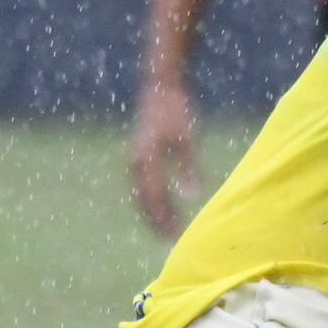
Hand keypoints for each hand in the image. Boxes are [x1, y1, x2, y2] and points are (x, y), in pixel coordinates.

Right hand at [129, 74, 203, 236]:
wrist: (160, 85)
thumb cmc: (177, 109)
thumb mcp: (188, 139)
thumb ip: (189, 168)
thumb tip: (192, 196)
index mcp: (147, 160)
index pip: (155, 200)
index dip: (165, 221)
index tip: (177, 238)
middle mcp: (136, 162)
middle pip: (144, 202)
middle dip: (157, 223)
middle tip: (172, 242)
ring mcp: (135, 158)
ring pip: (141, 195)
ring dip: (154, 214)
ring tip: (168, 230)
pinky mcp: (139, 155)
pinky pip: (143, 185)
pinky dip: (152, 200)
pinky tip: (165, 207)